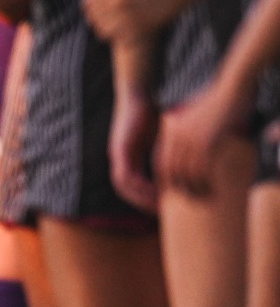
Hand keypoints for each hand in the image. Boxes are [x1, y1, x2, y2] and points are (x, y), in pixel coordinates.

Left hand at [82, 0, 186, 42]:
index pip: (87, 4)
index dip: (89, 10)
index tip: (95, 13)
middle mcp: (116, 0)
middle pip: (94, 19)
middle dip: (98, 21)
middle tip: (104, 25)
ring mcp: (129, 14)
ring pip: (104, 32)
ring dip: (107, 32)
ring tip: (113, 32)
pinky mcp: (143, 26)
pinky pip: (122, 40)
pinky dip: (122, 39)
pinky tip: (127, 36)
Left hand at [107, 89, 160, 212]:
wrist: (139, 94)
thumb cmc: (154, 110)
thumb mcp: (166, 134)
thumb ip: (172, 148)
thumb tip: (190, 160)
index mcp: (130, 155)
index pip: (135, 184)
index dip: (148, 197)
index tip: (166, 205)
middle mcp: (120, 157)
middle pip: (126, 189)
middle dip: (143, 203)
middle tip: (162, 212)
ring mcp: (118, 154)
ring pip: (124, 186)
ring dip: (141, 197)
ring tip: (160, 205)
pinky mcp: (120, 150)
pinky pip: (126, 175)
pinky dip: (139, 186)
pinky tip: (156, 191)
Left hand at [156, 83, 247, 195]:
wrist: (232, 87)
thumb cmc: (219, 103)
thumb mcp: (197, 121)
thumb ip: (190, 137)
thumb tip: (194, 155)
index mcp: (172, 132)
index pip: (163, 163)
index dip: (168, 181)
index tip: (178, 192)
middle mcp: (177, 136)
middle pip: (171, 171)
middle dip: (180, 189)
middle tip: (193, 200)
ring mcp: (191, 138)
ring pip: (186, 174)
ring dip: (194, 190)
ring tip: (204, 198)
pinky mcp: (207, 140)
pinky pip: (201, 169)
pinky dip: (204, 183)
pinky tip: (212, 190)